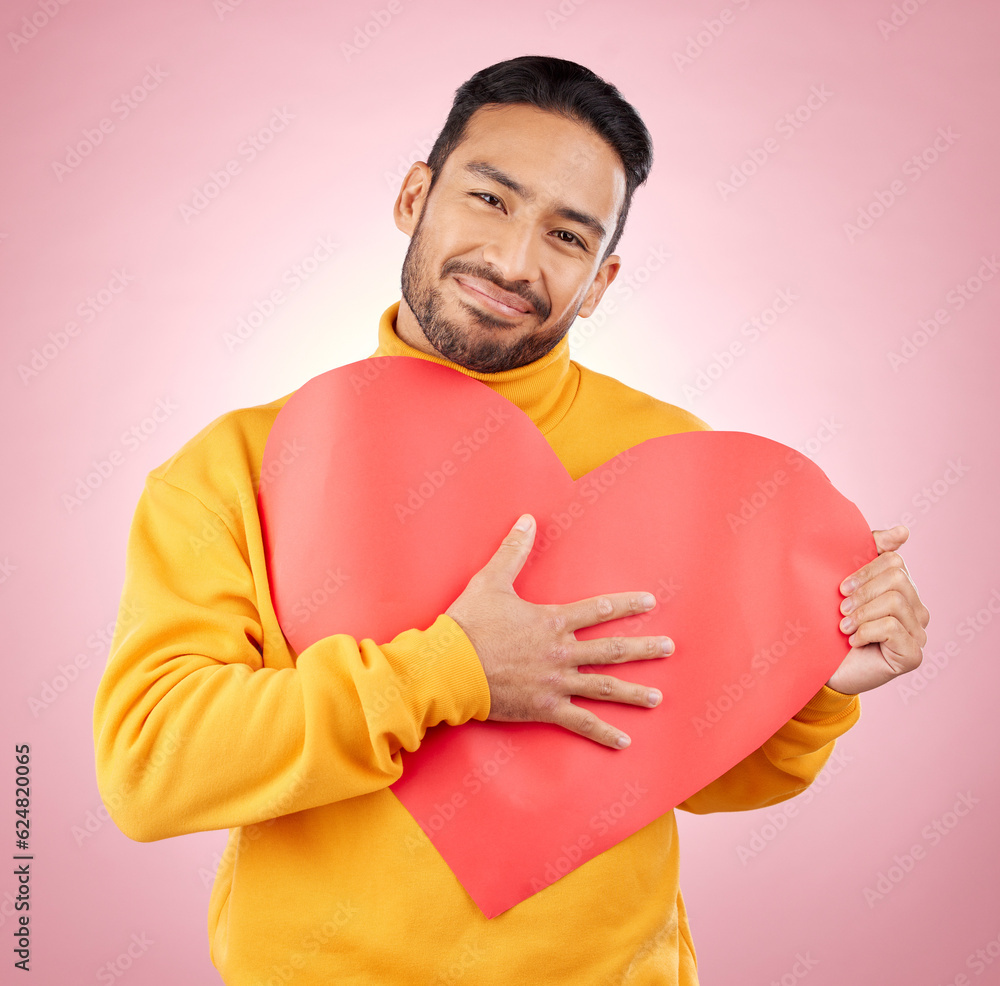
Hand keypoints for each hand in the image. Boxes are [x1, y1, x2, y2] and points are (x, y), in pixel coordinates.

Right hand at [445, 513, 670, 749]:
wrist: (449, 666)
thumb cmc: (469, 624)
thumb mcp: (490, 581)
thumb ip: (513, 551)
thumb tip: (527, 519)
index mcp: (552, 621)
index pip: (599, 609)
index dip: (626, 605)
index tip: (650, 602)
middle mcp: (561, 652)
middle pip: (612, 649)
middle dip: (643, 648)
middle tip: (669, 648)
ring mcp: (556, 682)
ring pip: (603, 687)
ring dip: (633, 693)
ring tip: (657, 698)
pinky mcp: (544, 708)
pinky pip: (580, 723)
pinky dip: (603, 734)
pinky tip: (624, 742)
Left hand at [826, 524, 929, 694]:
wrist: (821, 665)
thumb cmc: (830, 624)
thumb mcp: (846, 584)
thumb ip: (871, 553)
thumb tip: (903, 531)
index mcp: (902, 589)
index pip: (894, 561)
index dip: (864, 570)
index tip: (841, 587)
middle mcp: (917, 610)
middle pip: (897, 578)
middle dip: (863, 592)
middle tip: (841, 610)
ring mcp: (918, 633)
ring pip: (894, 601)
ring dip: (861, 613)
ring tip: (844, 627)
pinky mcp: (912, 655)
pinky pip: (892, 627)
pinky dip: (866, 631)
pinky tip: (853, 641)